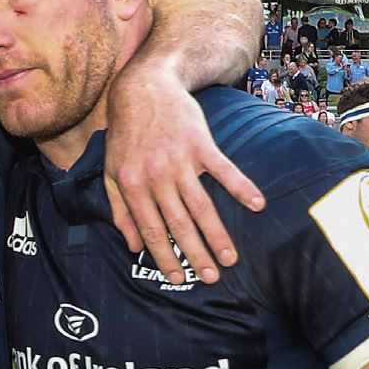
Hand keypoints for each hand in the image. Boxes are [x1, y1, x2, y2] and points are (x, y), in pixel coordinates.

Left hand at [104, 75, 263, 286]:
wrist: (143, 88)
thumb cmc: (125, 134)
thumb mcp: (111, 172)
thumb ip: (120, 210)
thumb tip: (133, 246)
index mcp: (132, 186)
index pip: (151, 230)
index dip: (165, 257)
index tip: (179, 279)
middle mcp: (156, 176)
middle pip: (179, 224)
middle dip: (196, 254)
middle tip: (213, 278)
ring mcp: (180, 160)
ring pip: (201, 205)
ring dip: (218, 234)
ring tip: (230, 258)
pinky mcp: (201, 144)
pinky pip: (224, 170)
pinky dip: (241, 187)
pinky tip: (257, 205)